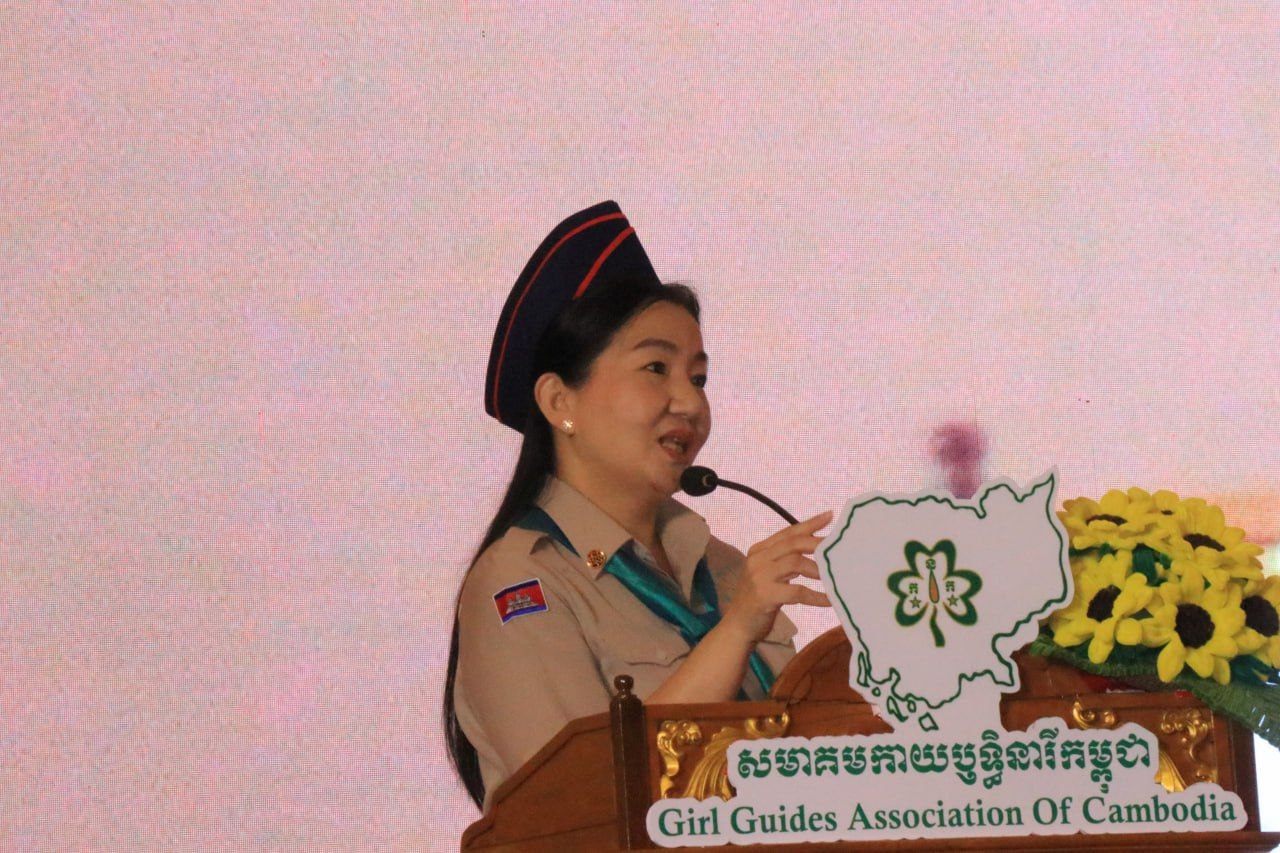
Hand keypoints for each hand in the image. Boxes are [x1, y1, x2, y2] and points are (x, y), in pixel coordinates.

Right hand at [720, 510, 834, 643]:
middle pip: (793, 544)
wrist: (738, 625)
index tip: (829, 516)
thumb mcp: (769, 574)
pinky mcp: (765, 595)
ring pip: (796, 563)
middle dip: (817, 544)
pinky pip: (797, 592)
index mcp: (759, 550)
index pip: (787, 533)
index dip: (809, 524)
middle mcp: (757, 559)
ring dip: (818, 570)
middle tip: (837, 547)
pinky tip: (829, 600)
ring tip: (833, 576)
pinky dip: (816, 596)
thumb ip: (785, 560)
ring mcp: (759, 576)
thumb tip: (816, 549)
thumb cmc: (758, 599)